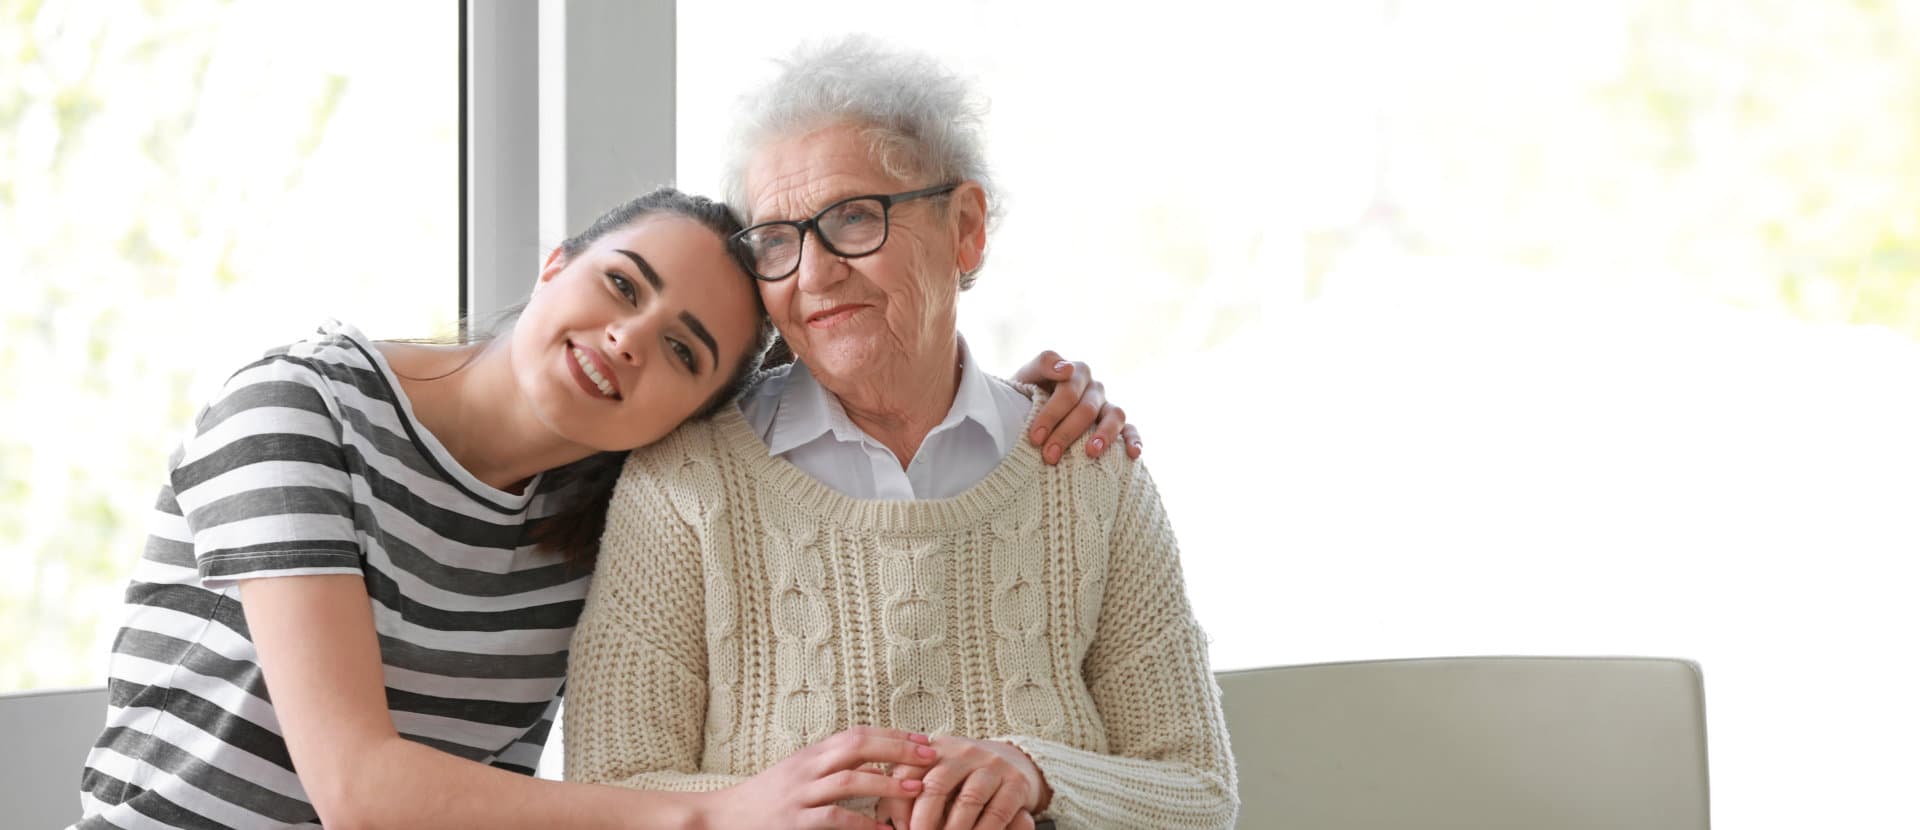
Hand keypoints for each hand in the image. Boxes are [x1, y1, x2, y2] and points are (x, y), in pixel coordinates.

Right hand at [700, 727, 938, 829]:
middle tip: (932, 755)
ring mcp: (801, 795)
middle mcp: (807, 768)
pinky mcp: (795, 823)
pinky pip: (835, 819)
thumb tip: (878, 765)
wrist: (722, 817)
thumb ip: (833, 766)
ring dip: (889, 784)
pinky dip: (862, 824)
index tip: (923, 739)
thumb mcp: (799, 773)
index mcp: (811, 754)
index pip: (857, 734)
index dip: (892, 735)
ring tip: (918, 788)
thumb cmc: (766, 797)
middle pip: (858, 747)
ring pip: (851, 780)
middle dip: (898, 749)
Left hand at [876, 736, 1048, 829]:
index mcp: (935, 749)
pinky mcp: (1015, 783)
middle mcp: (963, 752)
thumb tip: (883, 821)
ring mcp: (992, 765)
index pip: (907, 772)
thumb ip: (912, 794)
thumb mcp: (938, 776)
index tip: (898, 828)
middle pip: (936, 785)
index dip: (897, 804)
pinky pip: (996, 813)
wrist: (1016, 761)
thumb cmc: (964, 778)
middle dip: (923, 820)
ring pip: (967, 801)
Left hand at [1011, 350, 1142, 463]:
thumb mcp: (1027, 375)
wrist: (1026, 408)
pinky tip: (1133, 455)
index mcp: (1075, 372)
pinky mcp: (1116, 424)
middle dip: (1066, 433)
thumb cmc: (1026, 393)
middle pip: (1086, 409)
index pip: (1069, 391)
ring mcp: (1107, 405)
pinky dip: (1134, 440)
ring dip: (1105, 434)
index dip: (1052, 414)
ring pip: (1115, 415)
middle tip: (1049, 455)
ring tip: (1091, 453)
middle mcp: (1094, 387)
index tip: (1035, 437)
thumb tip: (1066, 369)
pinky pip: (1131, 429)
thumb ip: (1044, 364)